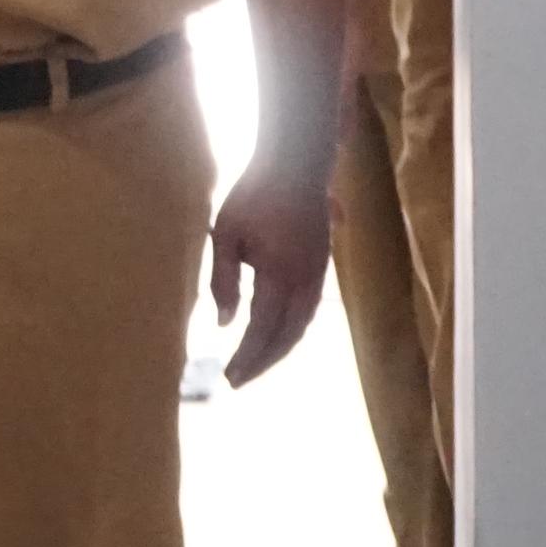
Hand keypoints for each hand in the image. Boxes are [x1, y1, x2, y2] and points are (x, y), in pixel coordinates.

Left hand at [208, 156, 331, 386]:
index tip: (228, 377)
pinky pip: (309, 311)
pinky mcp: (321, 267)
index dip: (247, 356)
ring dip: (279, 349)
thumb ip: (224, 280)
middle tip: (237, 381)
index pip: (263, 330)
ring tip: (255, 364)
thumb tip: (224, 323)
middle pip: (287, 337)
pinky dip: (292, 331)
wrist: (296, 165)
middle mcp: (306, 284)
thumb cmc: (254, 195)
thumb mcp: (226, 234)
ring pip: (302, 327)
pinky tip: (276, 336)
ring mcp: (318, 276)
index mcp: (280, 276)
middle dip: (263, 362)